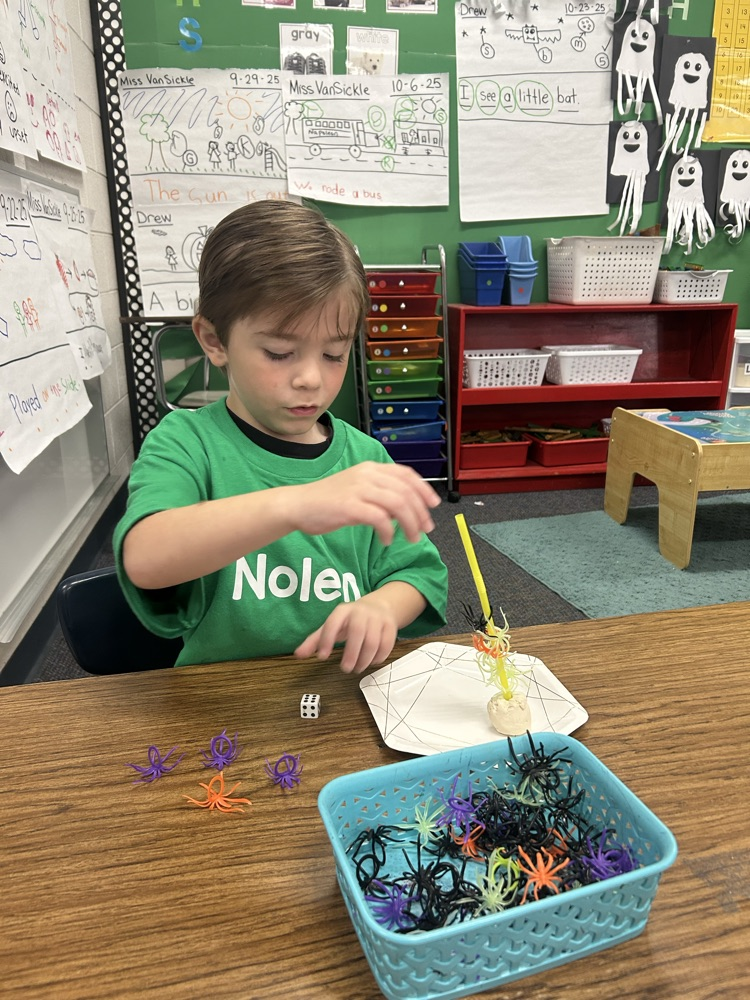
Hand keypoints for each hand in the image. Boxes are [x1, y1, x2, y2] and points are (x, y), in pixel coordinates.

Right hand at [292, 461, 439, 544]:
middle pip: (406, 491)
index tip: (432, 505)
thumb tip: (403, 508)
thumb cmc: (326, 501)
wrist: (298, 505)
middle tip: (425, 529)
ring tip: (411, 538)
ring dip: (409, 523)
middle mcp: (366, 475)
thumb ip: (379, 493)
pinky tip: (386, 540)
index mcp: (370, 468)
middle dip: (420, 512)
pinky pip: (379, 518)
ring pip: (397, 504)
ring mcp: (358, 489)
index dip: (423, 489)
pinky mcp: (349, 506)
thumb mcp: (356, 489)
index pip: (406, 474)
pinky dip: (388, 531)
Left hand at [294, 592, 399, 673]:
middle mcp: (361, 612)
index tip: (322, 657)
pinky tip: (371, 663)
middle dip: (351, 653)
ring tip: (358, 668)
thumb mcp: (332, 626)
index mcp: (343, 611)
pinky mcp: (391, 626)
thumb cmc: (350, 620)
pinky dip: (379, 657)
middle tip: (345, 669)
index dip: (326, 640)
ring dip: (365, 659)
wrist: (379, 606)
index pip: (333, 623)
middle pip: (357, 632)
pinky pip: (387, 644)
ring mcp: (378, 618)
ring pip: (373, 641)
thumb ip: (315, 641)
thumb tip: (298, 655)